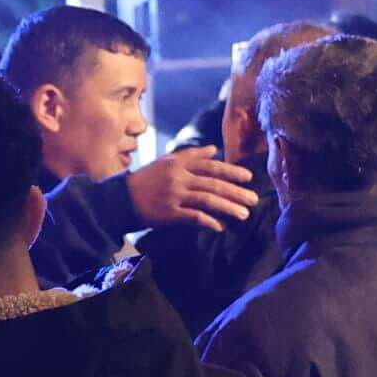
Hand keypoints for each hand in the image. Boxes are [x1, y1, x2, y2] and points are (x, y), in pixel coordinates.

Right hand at [129, 145, 256, 231]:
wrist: (122, 198)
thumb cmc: (147, 179)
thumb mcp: (167, 162)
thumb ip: (192, 155)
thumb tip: (215, 150)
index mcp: (179, 164)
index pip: (210, 166)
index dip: (231, 170)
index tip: (248, 177)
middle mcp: (179, 178)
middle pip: (213, 183)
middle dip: (236, 192)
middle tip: (254, 199)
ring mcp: (174, 196)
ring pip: (207, 200)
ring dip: (228, 208)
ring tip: (244, 214)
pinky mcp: (169, 213)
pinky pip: (194, 217)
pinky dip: (209, 221)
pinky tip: (221, 226)